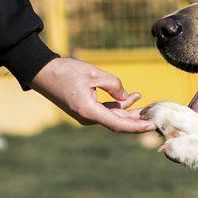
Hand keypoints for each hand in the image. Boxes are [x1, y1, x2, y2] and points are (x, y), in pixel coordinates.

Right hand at [31, 57, 154, 133]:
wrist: (41, 71)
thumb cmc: (65, 71)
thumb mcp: (94, 73)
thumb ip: (113, 85)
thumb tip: (126, 97)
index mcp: (89, 112)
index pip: (119, 124)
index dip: (137, 126)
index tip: (152, 125)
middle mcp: (88, 117)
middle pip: (119, 123)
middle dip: (138, 119)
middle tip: (156, 116)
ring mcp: (86, 115)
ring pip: (113, 117)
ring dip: (130, 111)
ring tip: (146, 103)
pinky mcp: (85, 109)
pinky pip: (106, 111)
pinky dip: (119, 106)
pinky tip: (132, 97)